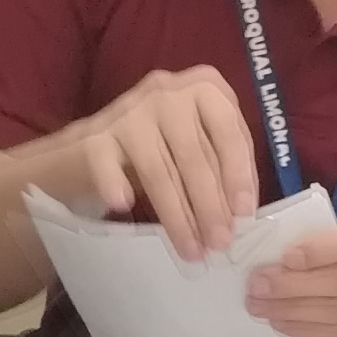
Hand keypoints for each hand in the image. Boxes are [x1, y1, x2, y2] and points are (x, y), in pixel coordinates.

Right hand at [42, 68, 261, 257]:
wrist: (93, 147)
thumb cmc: (162, 146)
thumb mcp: (201, 145)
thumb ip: (223, 166)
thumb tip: (241, 212)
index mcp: (203, 87)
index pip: (228, 132)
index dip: (238, 175)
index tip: (243, 214)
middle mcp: (167, 91)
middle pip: (194, 155)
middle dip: (209, 206)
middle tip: (219, 243)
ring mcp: (128, 111)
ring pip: (158, 170)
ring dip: (177, 215)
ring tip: (191, 249)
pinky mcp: (95, 136)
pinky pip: (107, 165)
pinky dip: (116, 185)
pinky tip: (124, 205)